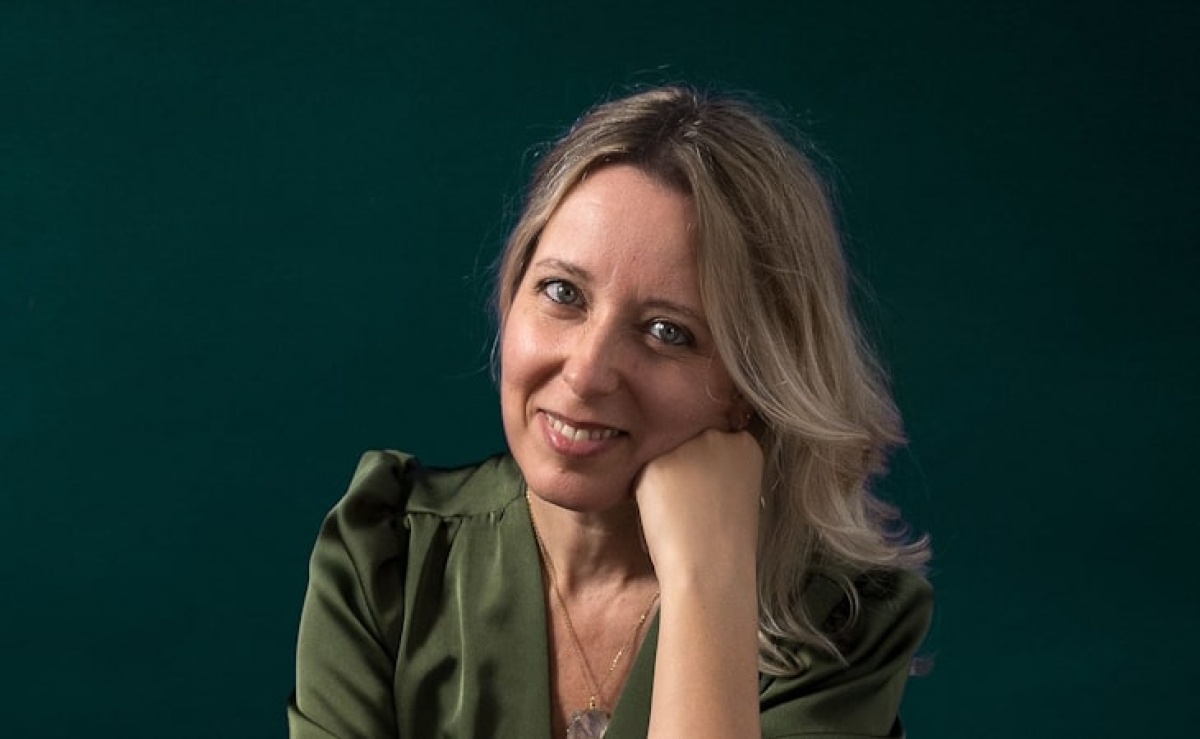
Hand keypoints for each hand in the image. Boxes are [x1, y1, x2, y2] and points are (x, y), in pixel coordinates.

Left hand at [633, 429, 762, 585]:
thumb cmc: (728, 543)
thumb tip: (694, 462)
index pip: (715, 442)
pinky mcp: (656, 463)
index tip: (708, 495)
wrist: (712, 569)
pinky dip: (646, 499)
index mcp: (745, 444)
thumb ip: (721, 467)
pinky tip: (662, 520)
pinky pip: (643, 477)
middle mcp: (717, 437)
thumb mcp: (739, 492)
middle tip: (691, 508)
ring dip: (664, 482)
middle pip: (686, 444)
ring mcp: (686, 448)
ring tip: (679, 517)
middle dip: (684, 470)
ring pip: (663, 459)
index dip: (706, 470)